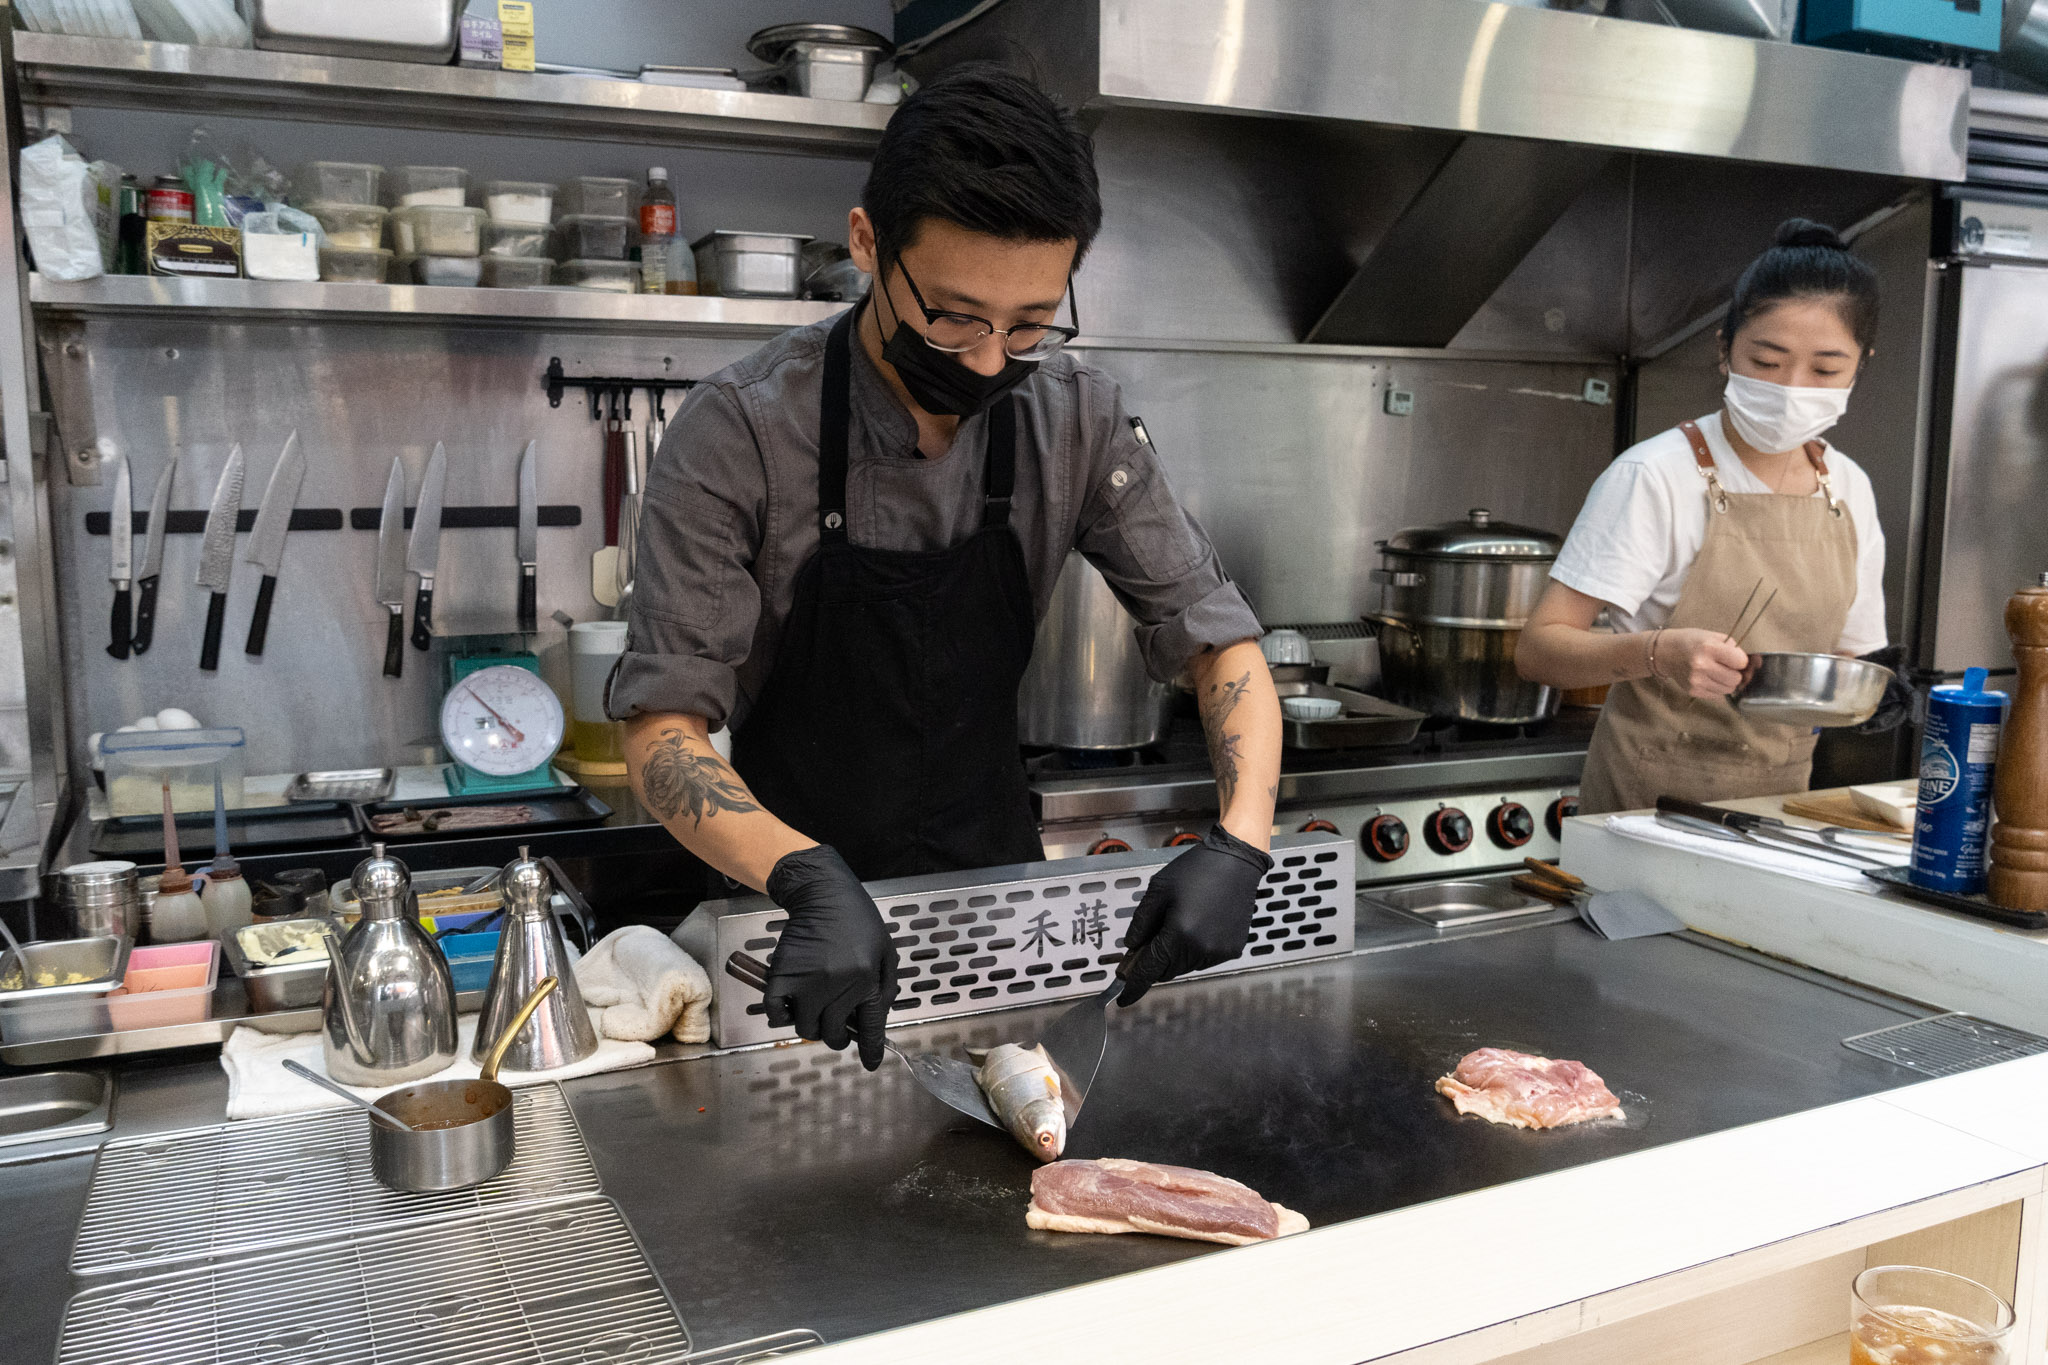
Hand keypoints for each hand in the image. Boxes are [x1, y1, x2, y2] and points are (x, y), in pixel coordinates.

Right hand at [763, 844, 897, 1069]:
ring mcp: (808, 983)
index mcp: (867, 980)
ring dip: (810, 1025)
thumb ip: (885, 987)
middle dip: (837, 1036)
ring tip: (814, 1009)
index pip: (871, 1027)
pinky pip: (777, 1014)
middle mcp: (838, 986)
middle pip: (834, 1034)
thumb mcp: (886, 950)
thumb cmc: (857, 920)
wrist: (823, 894)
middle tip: (836, 1027)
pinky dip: (782, 1016)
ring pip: (806, 1029)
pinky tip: (791, 1005)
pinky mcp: (782, 977)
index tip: (871, 1063)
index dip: (871, 1049)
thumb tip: (876, 1019)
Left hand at [1116, 823, 1272, 1005]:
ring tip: (1180, 921)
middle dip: (1154, 960)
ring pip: (1184, 967)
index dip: (1133, 986)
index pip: (1150, 970)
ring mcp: (1219, 952)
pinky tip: (1197, 925)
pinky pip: (1203, 960)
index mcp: (1179, 934)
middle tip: (1151, 937)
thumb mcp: (1158, 890)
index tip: (1123, 997)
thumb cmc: (1197, 870)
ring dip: (1175, 955)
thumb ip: (1141, 923)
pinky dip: (1194, 950)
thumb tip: (1131, 948)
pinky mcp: (1232, 949)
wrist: (1235, 861)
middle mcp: (1201, 949)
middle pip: (1166, 970)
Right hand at [1656, 628, 1749, 698]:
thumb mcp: (1713, 636)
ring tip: (1715, 671)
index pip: (1741, 662)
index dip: (1740, 660)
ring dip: (1726, 681)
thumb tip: (1756, 663)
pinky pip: (1717, 695)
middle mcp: (1702, 665)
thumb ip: (1735, 649)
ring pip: (1728, 689)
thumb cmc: (1692, 641)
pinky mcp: (1693, 691)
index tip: (1732, 657)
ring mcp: (1696, 680)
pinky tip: (1707, 678)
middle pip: (1736, 679)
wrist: (1665, 652)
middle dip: (1735, 673)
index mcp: (1709, 648)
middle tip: (1725, 666)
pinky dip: (1717, 687)